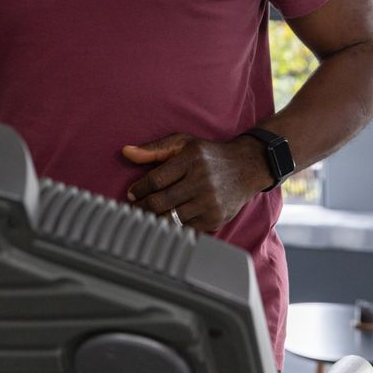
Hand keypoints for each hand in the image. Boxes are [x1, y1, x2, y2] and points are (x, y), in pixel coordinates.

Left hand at [122, 133, 263, 232]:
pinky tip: (165, 222)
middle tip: (135, 208)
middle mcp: (202, 181)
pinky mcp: (215, 219)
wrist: (246, 168)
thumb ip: (153, 149)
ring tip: (146, 217)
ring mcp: (210, 203)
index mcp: (191, 159)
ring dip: (154, 220)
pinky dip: (173, 228)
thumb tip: (126, 152)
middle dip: (142, 207)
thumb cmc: (209, 155)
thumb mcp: (182, 143)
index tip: (132, 194)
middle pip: (161, 202)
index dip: (139, 189)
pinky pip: (186, 229)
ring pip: (172, 219)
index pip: (156, 179)